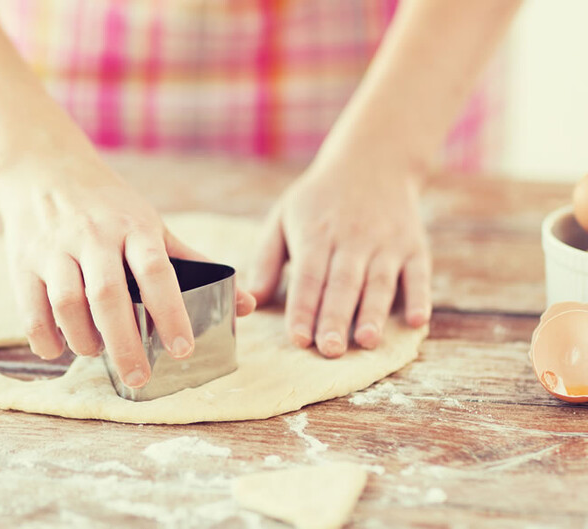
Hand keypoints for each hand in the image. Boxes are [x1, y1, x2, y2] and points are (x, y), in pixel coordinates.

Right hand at [0, 154, 255, 387]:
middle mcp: (93, 236)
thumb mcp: (151, 225)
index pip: (155, 270)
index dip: (170, 311)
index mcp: (133, 227)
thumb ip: (194, 264)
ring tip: (98, 353)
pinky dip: (46, 339)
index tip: (182, 349)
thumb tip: (248, 306)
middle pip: (108, 296)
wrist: (43, 169)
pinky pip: (31, 311)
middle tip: (140, 378)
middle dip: (125, 344)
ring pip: (67, 305)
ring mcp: (54, 249)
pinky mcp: (22, 263)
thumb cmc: (108, 206)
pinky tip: (60, 349)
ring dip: (85, 340)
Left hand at [248, 161, 430, 356]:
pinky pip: (418, 274)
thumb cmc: (319, 200)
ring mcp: (386, 243)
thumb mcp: (284, 217)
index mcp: (316, 235)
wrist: (374, 160)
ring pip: (379, 283)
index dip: (303, 309)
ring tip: (367, 342)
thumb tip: (252, 297)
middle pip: (343, 285)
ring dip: (374, 313)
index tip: (298, 339)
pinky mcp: (414, 246)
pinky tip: (416, 321)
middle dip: (336, 320)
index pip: (309, 277)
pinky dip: (419, 297)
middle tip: (330, 351)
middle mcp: (352, 240)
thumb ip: (267, 258)